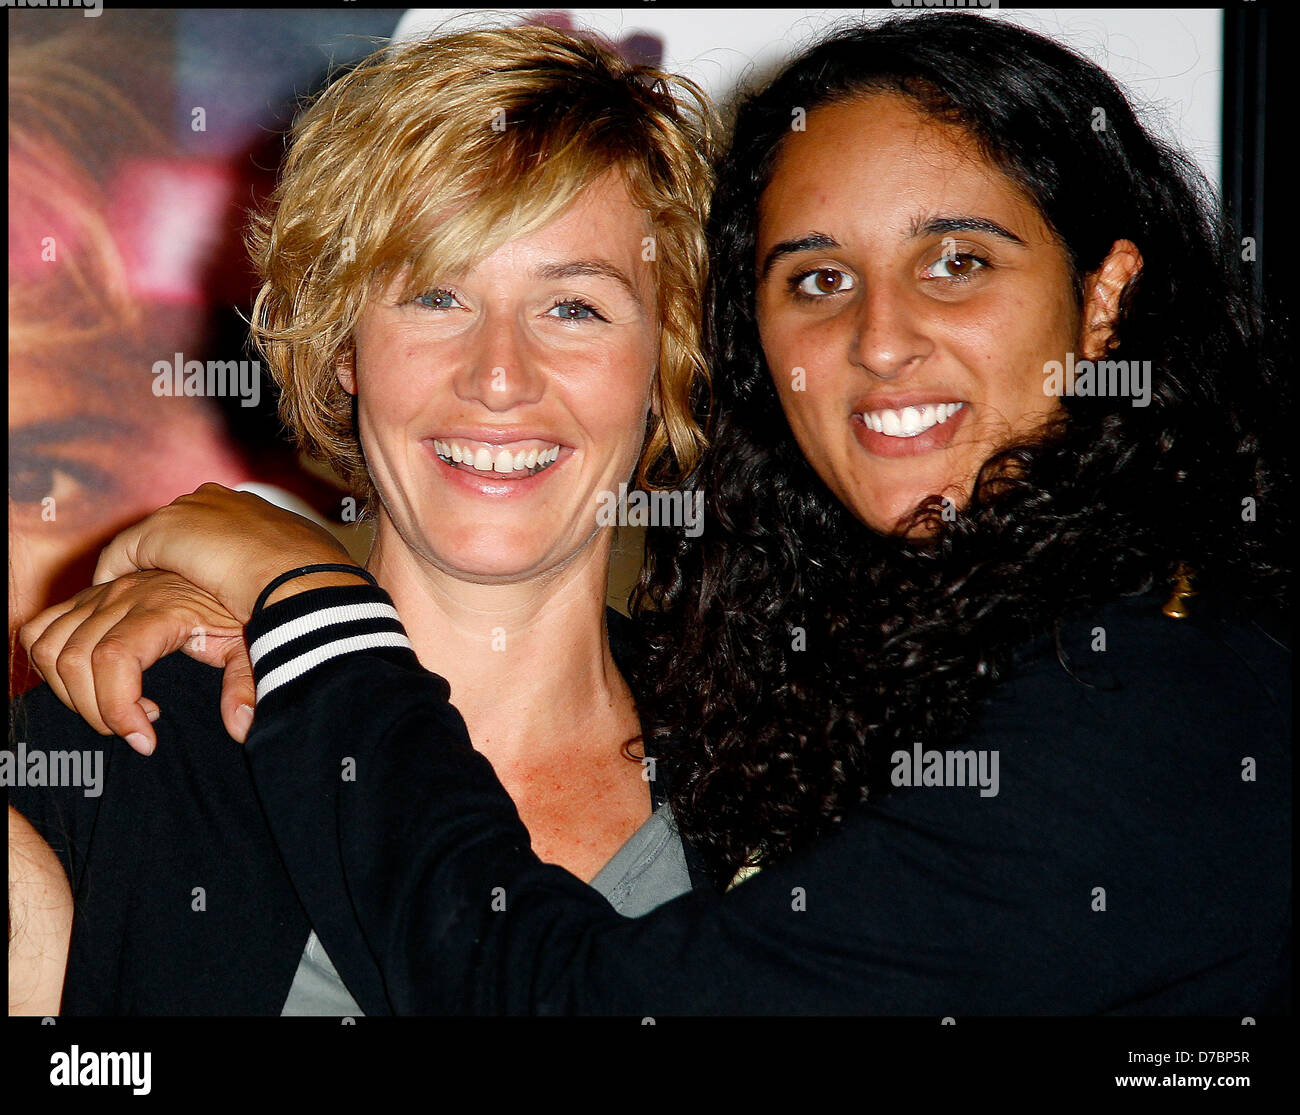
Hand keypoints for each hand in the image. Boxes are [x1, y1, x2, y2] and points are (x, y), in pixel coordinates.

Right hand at [19, 571, 255, 753]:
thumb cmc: (236, 605)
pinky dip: (48, 663)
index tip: (145, 740)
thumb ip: (245, 682)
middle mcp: (122, 597)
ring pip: (49, 647)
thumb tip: (240, 726)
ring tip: (110, 709)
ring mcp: (100, 594)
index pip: (114, 658)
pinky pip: (41, 628)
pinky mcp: (87, 597)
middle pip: (76, 661)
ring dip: (69, 692)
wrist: (228, 561)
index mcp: (162, 608)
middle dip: (96, 711)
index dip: (118, 708)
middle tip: (134, 728)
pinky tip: (85, 684)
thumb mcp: (247, 642)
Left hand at [93, 483, 357, 622]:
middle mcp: (219, 500)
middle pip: (181, 526)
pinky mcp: (162, 531)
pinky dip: (115, 573)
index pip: (219, 525)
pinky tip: (112, 596)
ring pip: (152, 539)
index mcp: (255, 508)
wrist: (300, 578)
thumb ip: (283, 581)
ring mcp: (189, 511)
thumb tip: (294, 603)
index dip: (207, 552)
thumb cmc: (314, 583)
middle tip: (162, 590)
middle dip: (172, 556)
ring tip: (132, 597)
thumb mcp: (298, 577)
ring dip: (143, 567)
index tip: (200, 578)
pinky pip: (124, 553)